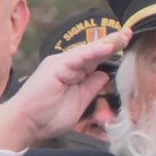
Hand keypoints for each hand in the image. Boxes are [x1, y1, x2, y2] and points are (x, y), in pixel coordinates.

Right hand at [0, 28, 131, 151]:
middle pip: (94, 51)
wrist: (26, 124)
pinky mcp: (55, 68)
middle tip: (130, 32)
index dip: (112, 51)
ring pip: (88, 52)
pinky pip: (77, 58)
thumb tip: (105, 75)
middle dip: (113, 42)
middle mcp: (68, 65)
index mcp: (74, 72)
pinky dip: (93, 53)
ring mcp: (61, 64)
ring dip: (107, 44)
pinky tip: (107, 48)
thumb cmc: (49, 116)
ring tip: (123, 36)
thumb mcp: (81, 102)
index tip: (129, 43)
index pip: (96, 59)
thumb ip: (92, 87)